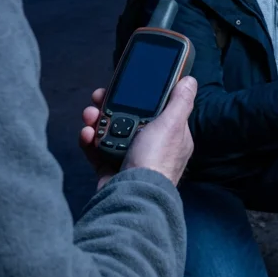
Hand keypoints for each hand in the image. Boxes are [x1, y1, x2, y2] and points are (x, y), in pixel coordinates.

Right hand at [78, 77, 197, 188]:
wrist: (133, 195)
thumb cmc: (155, 161)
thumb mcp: (172, 125)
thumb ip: (180, 101)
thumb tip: (190, 81)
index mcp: (169, 135)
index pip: (153, 109)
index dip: (137, 97)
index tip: (122, 88)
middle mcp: (150, 147)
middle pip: (127, 118)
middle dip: (109, 106)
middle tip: (97, 98)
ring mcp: (130, 159)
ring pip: (109, 132)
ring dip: (96, 121)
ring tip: (89, 117)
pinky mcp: (111, 170)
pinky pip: (97, 150)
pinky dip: (89, 141)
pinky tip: (87, 135)